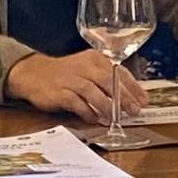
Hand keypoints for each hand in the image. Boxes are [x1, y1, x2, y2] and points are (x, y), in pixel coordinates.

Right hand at [4, 51, 147, 122]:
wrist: (33, 74)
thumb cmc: (65, 74)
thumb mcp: (87, 69)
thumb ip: (106, 80)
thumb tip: (129, 97)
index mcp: (94, 59)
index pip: (119, 72)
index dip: (133, 87)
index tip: (144, 100)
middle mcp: (84, 67)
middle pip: (109, 82)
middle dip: (124, 98)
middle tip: (134, 111)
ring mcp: (71, 79)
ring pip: (94, 93)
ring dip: (107, 107)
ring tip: (115, 118)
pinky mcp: (60, 92)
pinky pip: (77, 103)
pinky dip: (88, 112)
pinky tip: (94, 119)